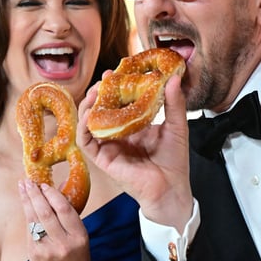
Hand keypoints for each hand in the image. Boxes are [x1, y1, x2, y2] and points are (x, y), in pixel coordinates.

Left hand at [17, 179, 94, 260]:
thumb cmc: (78, 256)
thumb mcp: (80, 236)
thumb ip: (69, 215)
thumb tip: (58, 187)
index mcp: (79, 236)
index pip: (64, 210)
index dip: (52, 195)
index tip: (45, 185)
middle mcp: (63, 243)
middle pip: (45, 213)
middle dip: (35, 194)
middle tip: (28, 181)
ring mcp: (47, 250)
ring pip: (33, 221)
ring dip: (26, 202)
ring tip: (23, 188)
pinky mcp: (34, 255)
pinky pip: (29, 231)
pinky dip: (27, 217)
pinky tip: (26, 206)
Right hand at [77, 75, 194, 228]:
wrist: (171, 188)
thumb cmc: (174, 161)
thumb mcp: (176, 126)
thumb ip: (174, 103)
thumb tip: (173, 78)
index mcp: (134, 126)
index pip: (119, 102)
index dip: (116, 87)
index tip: (118, 72)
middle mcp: (118, 135)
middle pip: (101, 110)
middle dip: (100, 92)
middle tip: (106, 78)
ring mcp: (109, 147)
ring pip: (89, 123)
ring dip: (88, 106)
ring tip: (95, 91)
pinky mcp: (103, 159)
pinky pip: (86, 141)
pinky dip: (84, 126)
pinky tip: (90, 113)